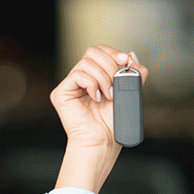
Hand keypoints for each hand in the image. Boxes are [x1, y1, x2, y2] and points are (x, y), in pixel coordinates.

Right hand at [51, 45, 146, 192]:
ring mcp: (70, 85)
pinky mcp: (61, 93)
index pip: (101, 51)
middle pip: (92, 51)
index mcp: (95, 76)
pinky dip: (92, 84)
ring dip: (103, 78)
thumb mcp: (129, 93)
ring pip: (86, 62)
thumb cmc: (112, 124)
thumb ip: (133, 74)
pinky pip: (77, 75)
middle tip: (116, 82)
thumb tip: (132, 55)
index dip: (113, 52)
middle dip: (109, 64)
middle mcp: (81, 78)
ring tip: (108, 95)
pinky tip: (97, 98)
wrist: (103, 142)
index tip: (126, 60)